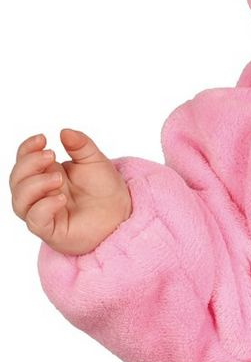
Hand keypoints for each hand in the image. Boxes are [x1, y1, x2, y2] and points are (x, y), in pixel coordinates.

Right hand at [10, 128, 131, 254]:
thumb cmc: (104, 189)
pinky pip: (35, 220)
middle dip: (29, 164)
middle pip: (17, 179)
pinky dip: (44, 207)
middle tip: (51, 155)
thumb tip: (64, 131)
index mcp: (46, 174)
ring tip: (58, 178)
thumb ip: (80, 145)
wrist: (121, 213)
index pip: (23, 160)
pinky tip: (61, 198)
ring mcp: (44, 212)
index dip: (27, 149)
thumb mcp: (95, 160)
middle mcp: (40, 193)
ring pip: (20, 200)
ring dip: (34, 185)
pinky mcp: (51, 230)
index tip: (43, 138)